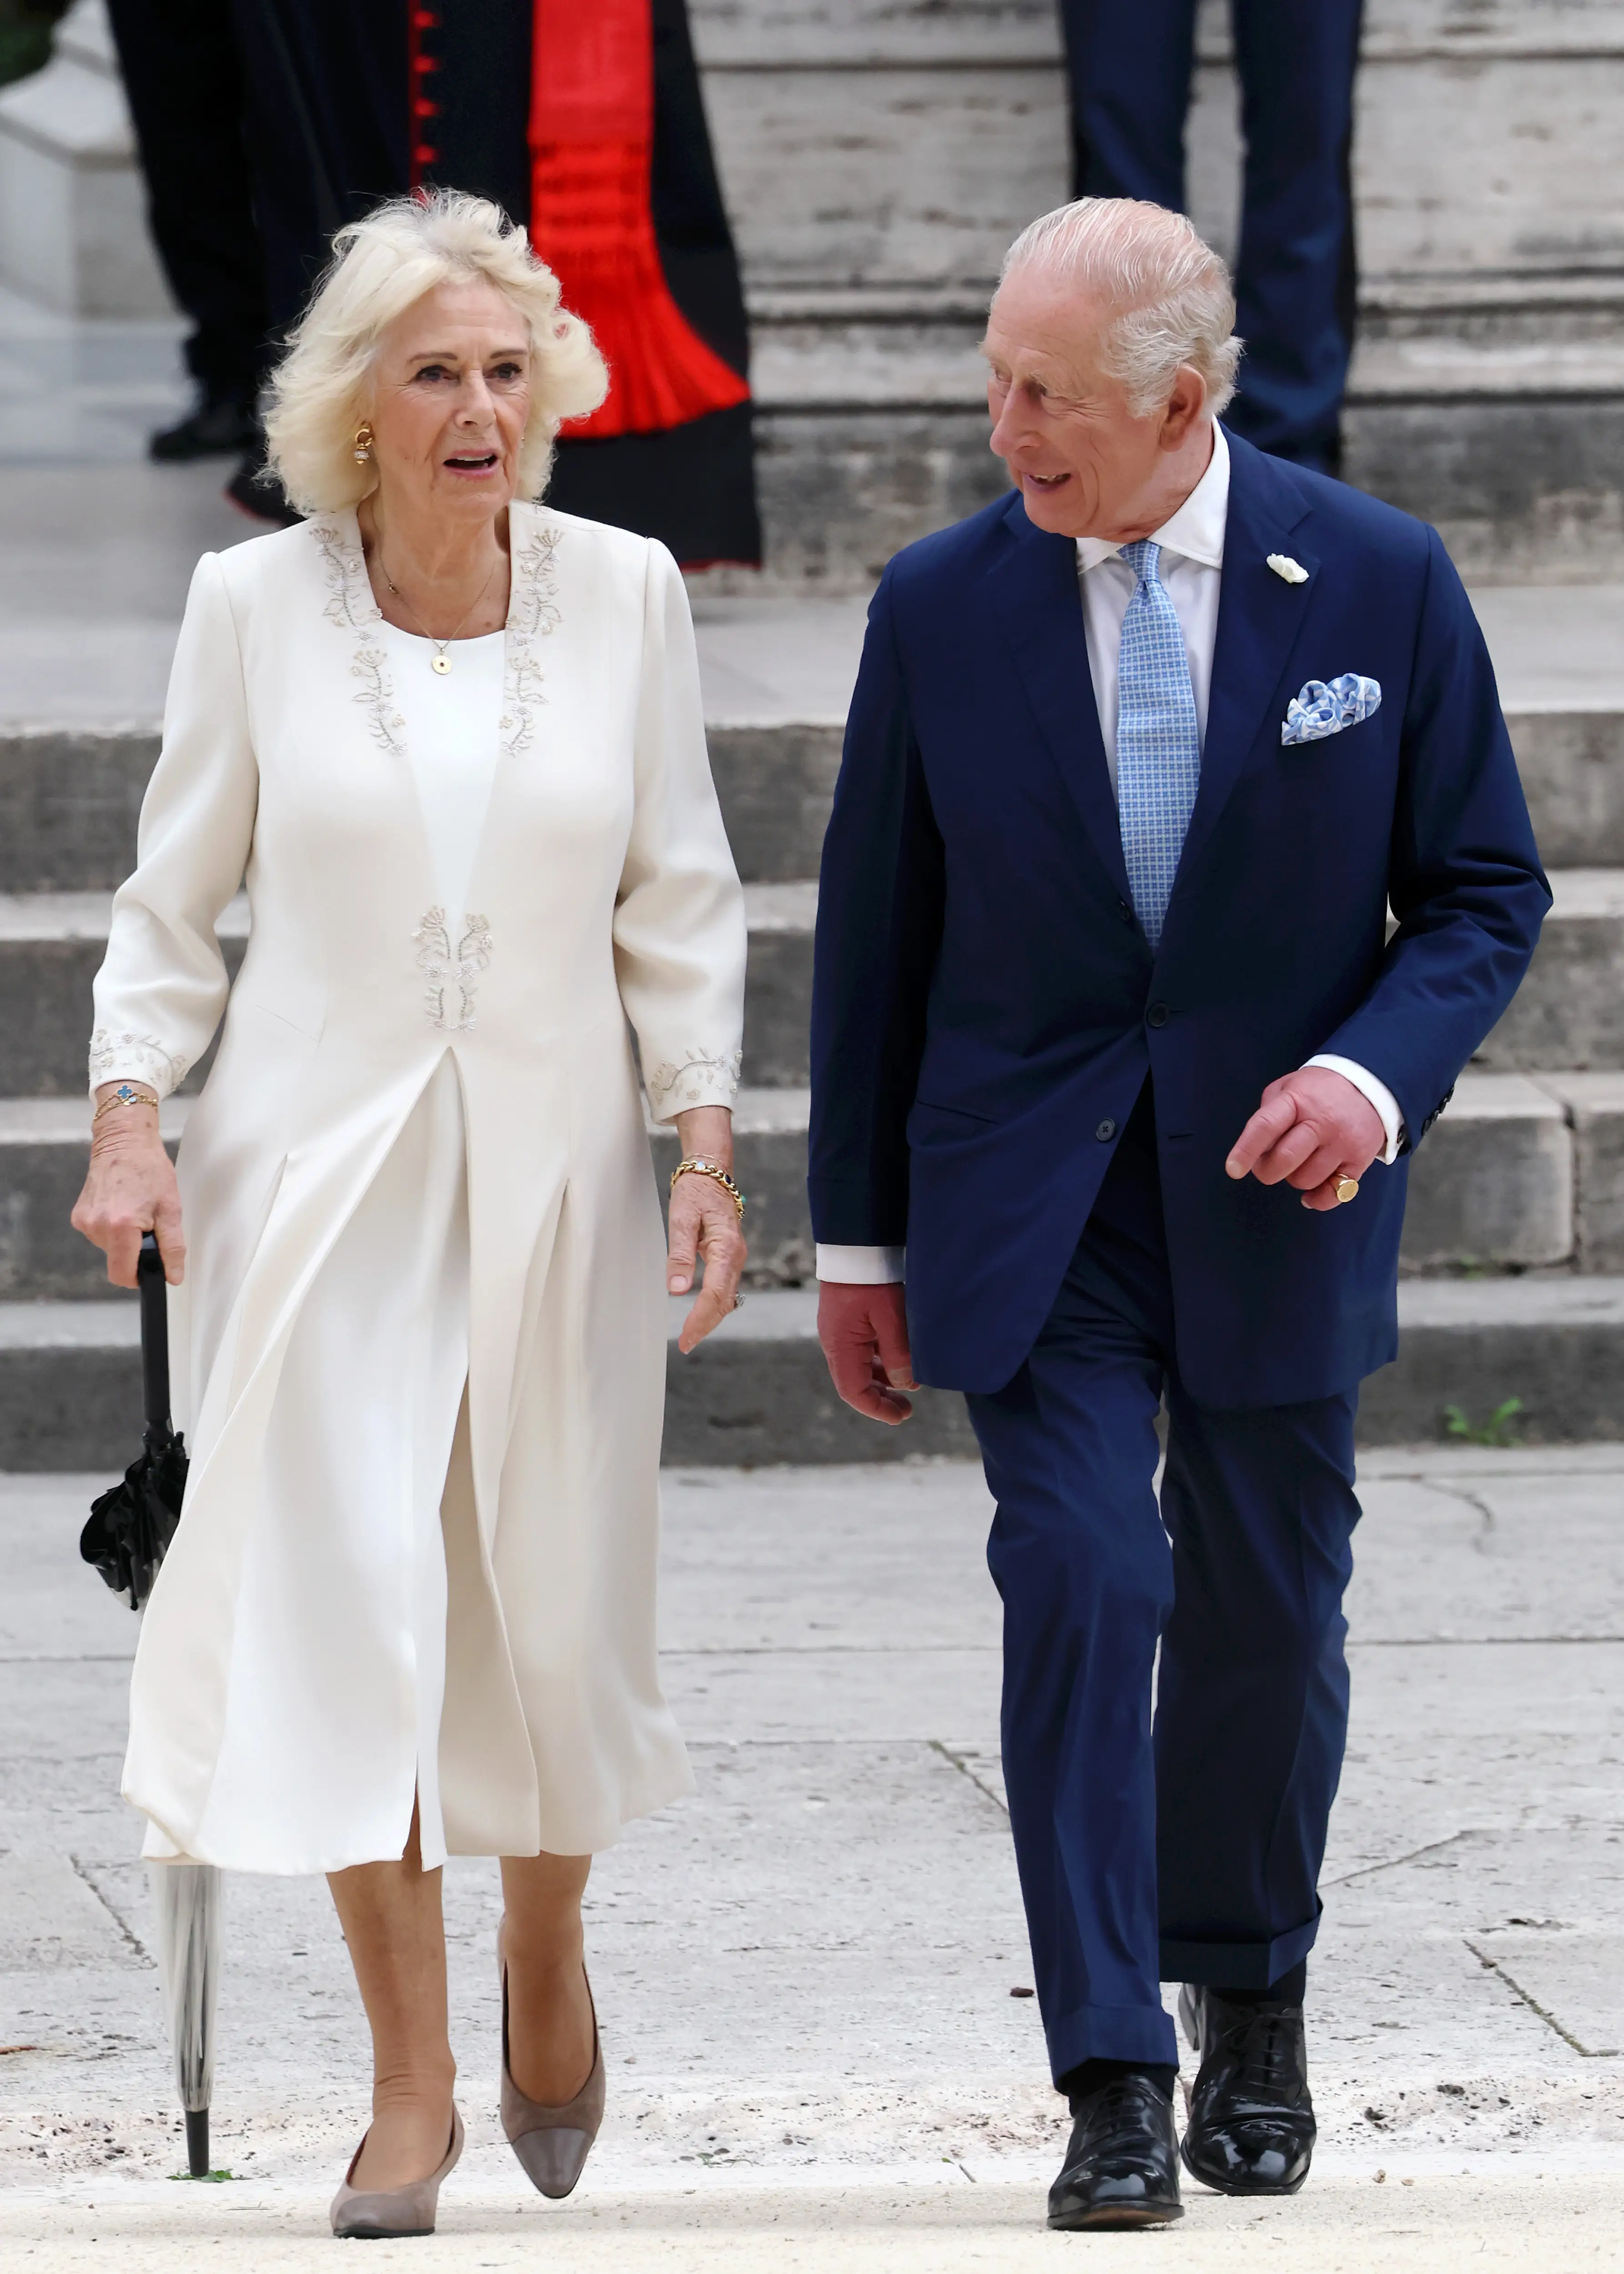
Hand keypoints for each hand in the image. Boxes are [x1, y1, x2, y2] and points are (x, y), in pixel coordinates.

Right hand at [71, 1098, 184, 1286]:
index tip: (150, 1270)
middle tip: (149, 1226)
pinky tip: (122, 1207)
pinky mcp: (79, 1216)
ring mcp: (84, 1221)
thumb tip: (173, 1276)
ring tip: (137, 1211)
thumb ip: (172, 1247)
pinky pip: (100, 1235)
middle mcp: (96, 1227)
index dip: (138, 1278)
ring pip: (109, 1248)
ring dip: (125, 1239)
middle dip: (136, 1252)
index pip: (121, 1274)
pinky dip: (113, 1228)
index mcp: (120, 1227)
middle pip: (117, 1261)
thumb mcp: (171, 1209)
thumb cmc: (150, 1170)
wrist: (124, 1141)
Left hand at [667, 1106, 746, 1352]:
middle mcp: (736, 1256)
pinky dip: (715, 1304)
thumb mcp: (681, 1218)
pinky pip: (725, 1287)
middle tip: (686, 1345)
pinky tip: (702, 1312)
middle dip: (706, 1325)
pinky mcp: (730, 1256)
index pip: (714, 1295)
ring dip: (711, 1317)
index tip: (685, 1339)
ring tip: (692, 1334)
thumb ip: (680, 1254)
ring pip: (727, 1296)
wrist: (712, 1171)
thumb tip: (678, 1290)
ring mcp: (735, 1257)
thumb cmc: (695, 1191)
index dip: (700, 1320)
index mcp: (726, 1249)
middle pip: (724, 1301)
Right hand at [817, 1280, 916, 1424]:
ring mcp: (839, 1333)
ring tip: (908, 1386)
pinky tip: (898, 1361)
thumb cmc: (872, 1280)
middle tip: (908, 1408)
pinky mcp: (846, 1322)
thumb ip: (898, 1354)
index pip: (853, 1392)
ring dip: (882, 1381)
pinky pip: (861, 1351)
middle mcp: (834, 1344)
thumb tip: (906, 1385)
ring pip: (859, 1368)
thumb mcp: (892, 1318)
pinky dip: (879, 1362)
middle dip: (881, 1399)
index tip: (901, 1416)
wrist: (855, 1247)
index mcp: (840, 1347)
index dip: (877, 1409)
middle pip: (855, 1384)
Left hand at [1225, 1066, 1385, 1211]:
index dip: (1246, 1150)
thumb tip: (1253, 1149)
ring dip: (1294, 1178)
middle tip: (1268, 1164)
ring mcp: (1343, 1143)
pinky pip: (1332, 1194)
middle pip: (1285, 1159)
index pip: (1266, 1126)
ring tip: (1300, 1162)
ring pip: (1305, 1179)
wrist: (1368, 1087)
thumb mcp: (1288, 1088)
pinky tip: (1311, 1192)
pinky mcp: (1359, 1161)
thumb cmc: (1318, 1092)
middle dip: (1267, 1170)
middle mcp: (1322, 1121)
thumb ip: (1267, 1114)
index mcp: (1297, 1100)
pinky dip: (1317, 1199)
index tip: (1233, 1169)